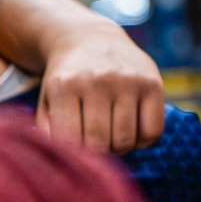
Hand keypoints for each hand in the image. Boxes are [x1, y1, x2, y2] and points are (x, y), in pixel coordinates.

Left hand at [36, 26, 165, 154]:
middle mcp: (98, 81)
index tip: (76, 152)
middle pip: (101, 143)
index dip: (75, 155)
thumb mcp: (47, 101)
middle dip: (98, 154)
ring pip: (127, 140)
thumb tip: (63, 162)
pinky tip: (132, 131)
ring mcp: (128, 80)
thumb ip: (48, 132)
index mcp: (65, 86)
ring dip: (119, 149)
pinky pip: (153, 130)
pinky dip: (143, 141)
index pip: (72, 141)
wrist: (90, 39)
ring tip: (111, 139)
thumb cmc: (66, 80)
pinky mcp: (152, 82)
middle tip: (95, 147)